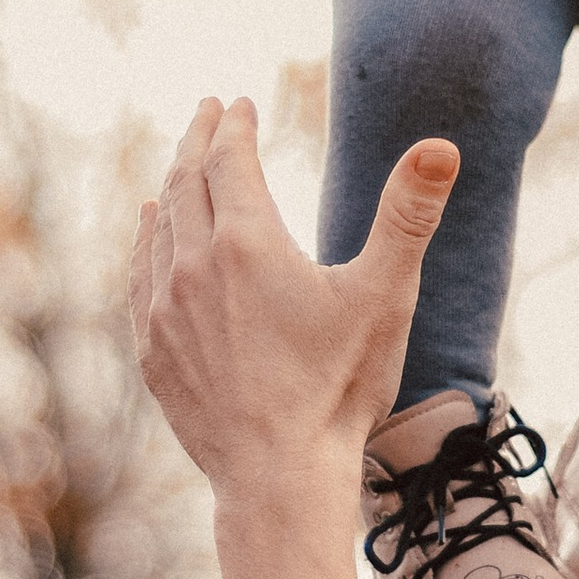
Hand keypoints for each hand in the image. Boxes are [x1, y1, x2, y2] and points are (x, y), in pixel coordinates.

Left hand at [132, 100, 458, 578]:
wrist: (278, 475)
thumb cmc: (339, 385)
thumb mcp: (384, 294)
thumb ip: (408, 214)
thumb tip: (440, 147)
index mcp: (246, 241)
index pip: (229, 160)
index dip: (235, 126)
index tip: (239, 103)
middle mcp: (191, 265)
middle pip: (185, 182)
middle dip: (198, 141)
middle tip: (207, 112)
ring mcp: (164, 310)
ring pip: (158, 226)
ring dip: (170, 186)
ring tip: (179, 165)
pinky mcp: (152, 350)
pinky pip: (138, 275)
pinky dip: (145, 238)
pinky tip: (150, 232)